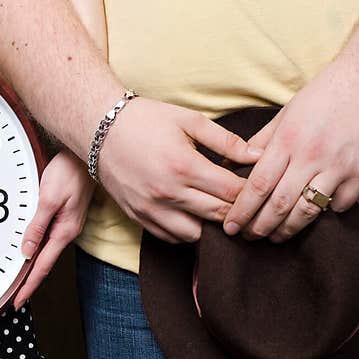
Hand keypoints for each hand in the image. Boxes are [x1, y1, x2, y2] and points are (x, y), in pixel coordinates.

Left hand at [14, 150, 93, 308]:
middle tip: (15, 299)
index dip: (29, 286)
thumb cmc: (69, 172)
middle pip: (45, 264)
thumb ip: (37, 226)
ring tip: (20, 283)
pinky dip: (39, 251)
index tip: (18, 302)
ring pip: (47, 253)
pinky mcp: (66, 216)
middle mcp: (67, 232)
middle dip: (30, 282)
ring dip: (34, 268)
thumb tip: (27, 252)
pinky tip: (32, 254)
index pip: (43, 266)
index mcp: (64, 232)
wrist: (86, 153)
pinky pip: (50, 240)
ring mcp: (68, 225)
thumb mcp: (48, 198)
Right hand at [97, 98, 262, 242]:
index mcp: (185, 166)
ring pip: (195, 234)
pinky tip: (191, 213)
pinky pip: (171, 238)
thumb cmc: (146, 120)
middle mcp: (168, 193)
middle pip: (218, 215)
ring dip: (209, 224)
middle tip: (244, 201)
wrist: (99, 130)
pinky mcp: (139, 217)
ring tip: (214, 207)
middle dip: (236, 210)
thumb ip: (226, 141)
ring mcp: (151, 209)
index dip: (251, 191)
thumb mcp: (189, 120)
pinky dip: (185, 230)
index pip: (232, 192)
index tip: (257, 186)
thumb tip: (258, 156)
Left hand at [223, 59, 358, 241]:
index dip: (242, 211)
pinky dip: (326, 213)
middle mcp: (312, 155)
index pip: (258, 186)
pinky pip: (340, 204)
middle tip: (248, 237)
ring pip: (308, 211)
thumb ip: (258, 144)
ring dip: (288, 230)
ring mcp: (339, 165)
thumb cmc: (321, 97)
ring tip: (275, 236)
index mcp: (287, 140)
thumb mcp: (283, 115)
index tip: (230, 227)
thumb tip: (229, 167)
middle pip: (279, 204)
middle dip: (260, 227)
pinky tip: (313, 215)